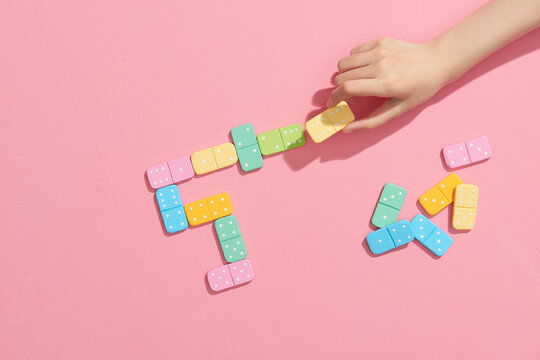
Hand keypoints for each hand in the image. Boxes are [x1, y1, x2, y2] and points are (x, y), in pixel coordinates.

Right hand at [329, 38, 452, 131]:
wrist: (438, 61)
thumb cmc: (420, 89)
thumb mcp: (399, 111)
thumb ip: (370, 122)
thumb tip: (346, 129)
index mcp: (386, 85)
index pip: (347, 89)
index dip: (335, 98)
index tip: (333, 105)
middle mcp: (381, 65)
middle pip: (342, 77)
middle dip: (340, 90)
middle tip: (353, 96)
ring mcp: (380, 51)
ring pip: (344, 63)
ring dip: (345, 75)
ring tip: (358, 81)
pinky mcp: (381, 41)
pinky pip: (354, 52)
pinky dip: (354, 62)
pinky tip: (367, 68)